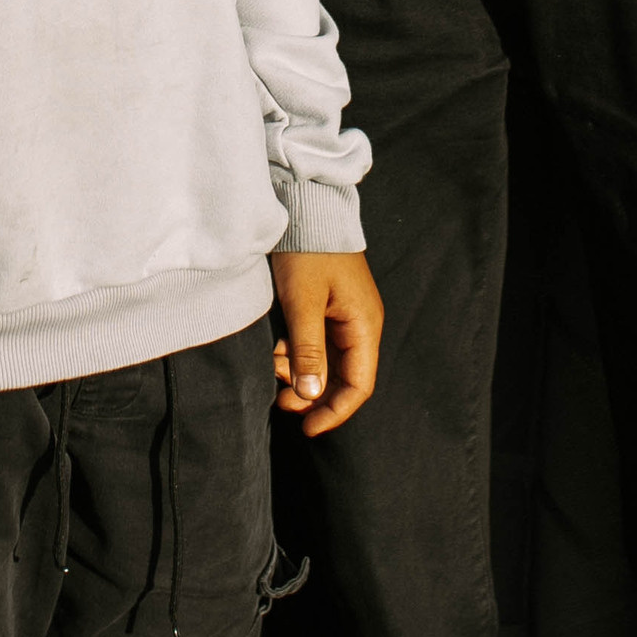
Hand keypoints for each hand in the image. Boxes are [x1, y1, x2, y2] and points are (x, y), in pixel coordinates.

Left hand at [270, 249, 382, 436]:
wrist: (305, 207)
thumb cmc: (307, 251)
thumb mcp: (302, 303)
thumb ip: (308, 351)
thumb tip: (311, 397)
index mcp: (364, 326)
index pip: (358, 386)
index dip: (334, 412)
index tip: (307, 429)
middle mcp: (359, 325)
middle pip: (341, 378)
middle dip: (311, 394)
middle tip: (279, 401)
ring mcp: (344, 316)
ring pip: (325, 363)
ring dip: (299, 373)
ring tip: (272, 368)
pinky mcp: (327, 308)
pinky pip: (315, 344)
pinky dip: (296, 353)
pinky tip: (275, 351)